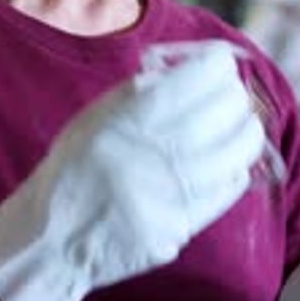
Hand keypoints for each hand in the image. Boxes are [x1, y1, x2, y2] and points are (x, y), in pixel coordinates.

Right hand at [0, 41, 263, 300]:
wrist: (52, 240)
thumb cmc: (73, 169)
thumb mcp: (95, 117)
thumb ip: (141, 91)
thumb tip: (193, 70)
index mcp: (127, 121)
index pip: (194, 80)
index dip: (217, 64)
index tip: (223, 60)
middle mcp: (151, 156)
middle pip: (222, 113)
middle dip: (235, 95)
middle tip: (234, 93)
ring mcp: (168, 196)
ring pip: (234, 154)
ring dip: (247, 132)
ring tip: (246, 124)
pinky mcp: (179, 229)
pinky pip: (225, 193)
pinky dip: (236, 170)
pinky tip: (234, 162)